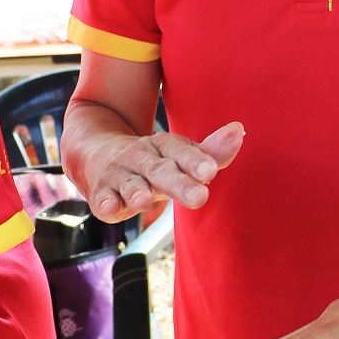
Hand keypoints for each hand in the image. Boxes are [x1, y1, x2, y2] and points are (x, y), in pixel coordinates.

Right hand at [89, 122, 243, 221]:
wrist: (99, 151)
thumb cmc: (154, 160)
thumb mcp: (180, 155)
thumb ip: (210, 151)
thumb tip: (239, 131)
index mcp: (164, 148)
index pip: (181, 152)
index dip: (196, 161)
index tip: (211, 171)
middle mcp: (141, 158)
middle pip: (161, 171)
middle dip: (179, 183)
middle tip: (201, 197)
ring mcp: (120, 175)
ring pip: (130, 184)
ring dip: (137, 191)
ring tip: (145, 201)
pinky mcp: (101, 193)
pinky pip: (103, 199)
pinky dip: (106, 203)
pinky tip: (111, 207)